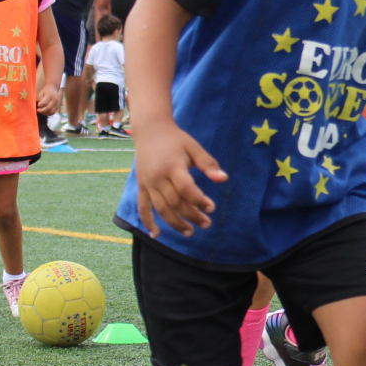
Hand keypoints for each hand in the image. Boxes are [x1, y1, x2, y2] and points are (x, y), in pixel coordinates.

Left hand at [35, 83, 60, 115]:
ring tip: (41, 111)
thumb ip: (40, 99)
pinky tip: (45, 112)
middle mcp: (55, 100)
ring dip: (45, 113)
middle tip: (38, 110)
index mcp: (50, 95)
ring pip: (51, 112)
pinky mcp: (57, 107)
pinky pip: (53, 112)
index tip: (38, 105)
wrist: (53, 88)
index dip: (40, 105)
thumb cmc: (46, 91)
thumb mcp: (41, 93)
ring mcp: (57, 104)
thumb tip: (40, 106)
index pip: (44, 103)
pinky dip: (48, 114)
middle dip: (42, 110)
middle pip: (48, 108)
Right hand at [132, 122, 227, 236]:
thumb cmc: (176, 139)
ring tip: (190, 232)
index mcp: (172, 166)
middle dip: (191, 215)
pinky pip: (143, 207)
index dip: (199, 200)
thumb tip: (224, 179)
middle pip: (175, 202)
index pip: (186, 189)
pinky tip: (156, 235)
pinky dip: (148, 222)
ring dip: (175, 223)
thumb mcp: (194, 147)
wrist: (150, 130)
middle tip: (206, 223)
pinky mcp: (141, 186)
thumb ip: (208, 164)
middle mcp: (158, 177)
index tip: (211, 208)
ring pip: (160, 208)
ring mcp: (147, 183)